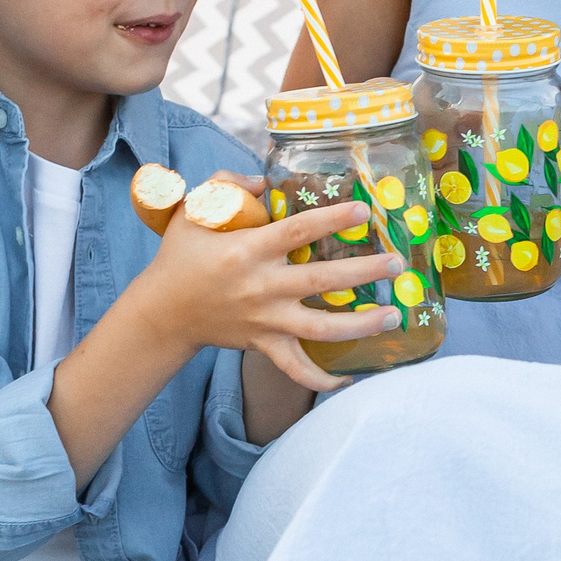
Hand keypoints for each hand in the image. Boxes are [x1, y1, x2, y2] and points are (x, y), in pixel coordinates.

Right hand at [135, 172, 404, 392]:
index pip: (297, 232)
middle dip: (364, 272)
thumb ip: (226, 185)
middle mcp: (261, 287)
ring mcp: (265, 321)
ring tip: (393, 317)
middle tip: (397, 263)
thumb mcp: (193, 211)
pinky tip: (348, 378)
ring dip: (360, 325)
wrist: (163, 312)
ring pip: (320, 330)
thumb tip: (264, 179)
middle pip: (321, 280)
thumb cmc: (181, 257)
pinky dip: (320, 380)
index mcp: (248, 251)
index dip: (331, 220)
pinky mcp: (263, 344)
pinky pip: (295, 369)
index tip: (363, 210)